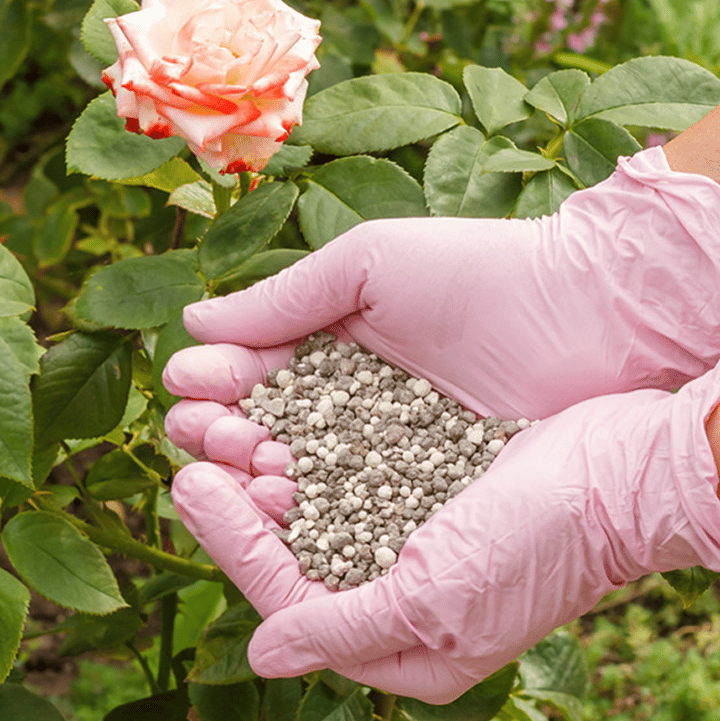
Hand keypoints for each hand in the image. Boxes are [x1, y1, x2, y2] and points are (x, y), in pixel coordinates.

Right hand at [163, 145, 719, 461]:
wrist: (591, 314)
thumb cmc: (480, 273)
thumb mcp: (368, 266)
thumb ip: (281, 300)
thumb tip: (192, 323)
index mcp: (327, 346)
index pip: (249, 372)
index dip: (211, 381)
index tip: (185, 382)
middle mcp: (345, 407)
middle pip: (259, 429)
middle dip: (217, 430)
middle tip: (203, 429)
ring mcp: (380, 458)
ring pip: (295, 475)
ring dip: (249, 471)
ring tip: (231, 462)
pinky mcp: (419, 500)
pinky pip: (349, 511)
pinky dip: (308, 508)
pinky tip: (278, 498)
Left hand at [170, 363, 719, 702]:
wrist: (627, 472)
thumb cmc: (539, 547)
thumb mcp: (434, 606)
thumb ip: (342, 629)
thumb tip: (262, 656)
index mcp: (396, 642)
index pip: (283, 594)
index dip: (229, 540)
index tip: (190, 483)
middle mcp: (393, 593)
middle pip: (287, 546)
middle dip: (237, 495)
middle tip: (193, 439)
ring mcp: (406, 535)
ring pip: (307, 500)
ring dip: (263, 457)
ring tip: (224, 417)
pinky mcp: (420, 482)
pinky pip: (343, 465)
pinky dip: (306, 438)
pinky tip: (275, 407)